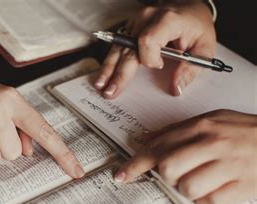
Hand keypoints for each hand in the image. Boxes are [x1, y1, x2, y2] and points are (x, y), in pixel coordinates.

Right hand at [95, 1, 215, 97]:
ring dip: (108, 69)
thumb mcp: (204, 48)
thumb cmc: (197, 28)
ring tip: (100, 86)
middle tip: (110, 92)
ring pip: (118, 49)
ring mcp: (135, 22)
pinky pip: (117, 47)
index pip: (148, 41)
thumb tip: (175, 89)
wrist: (189, 10)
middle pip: (128, 49)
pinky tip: (103, 77)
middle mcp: (147, 18)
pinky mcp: (129, 28)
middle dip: (118, 73)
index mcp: (167, 20)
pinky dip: (110, 63)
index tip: (160, 65)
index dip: (150, 59)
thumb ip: (190, 69)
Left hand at [115, 110, 256, 203]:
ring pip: (186, 188)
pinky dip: (208, 200)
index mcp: (202, 126)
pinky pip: (209, 203)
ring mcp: (228, 165)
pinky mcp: (242, 186)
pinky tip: (218, 189)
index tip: (121, 176)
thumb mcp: (213, 120)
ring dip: (189, 189)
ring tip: (205, 180)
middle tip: (179, 174)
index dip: (135, 164)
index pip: (158, 147)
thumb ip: (177, 130)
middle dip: (167, 176)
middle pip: (168, 169)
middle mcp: (213, 143)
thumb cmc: (246, 132)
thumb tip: (145, 140)